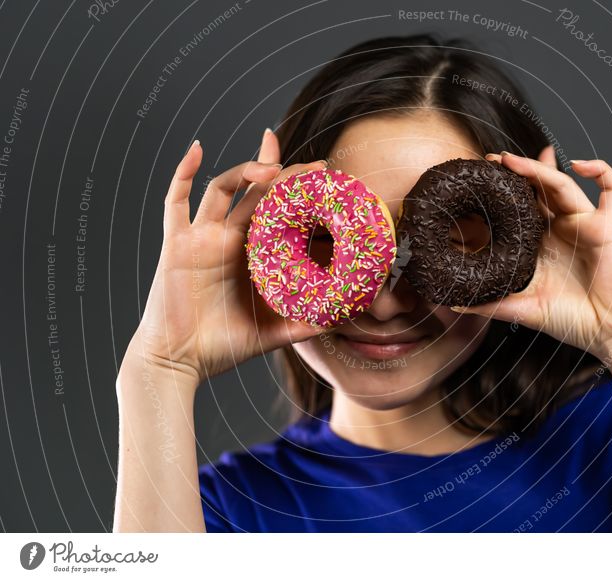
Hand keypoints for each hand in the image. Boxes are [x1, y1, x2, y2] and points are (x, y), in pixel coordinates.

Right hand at [128, 129, 325, 383]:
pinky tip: (197, 148)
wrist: (179, 361)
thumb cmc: (222, 347)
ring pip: (223, 189)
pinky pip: (175, 203)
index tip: (327, 178)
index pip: (277, 211)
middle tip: (317, 165)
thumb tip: (341, 321)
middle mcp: (227, 238)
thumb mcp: (272, 334)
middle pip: (256, 192)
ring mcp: (202, 238)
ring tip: (274, 165)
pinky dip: (183, 173)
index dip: (299, 193)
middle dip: (284, 173)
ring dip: (246, 170)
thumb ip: (304, 326)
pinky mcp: (178, 245)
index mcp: (250, 253)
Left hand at [453, 152, 611, 360]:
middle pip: (538, 189)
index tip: (479, 179)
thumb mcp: (523, 309)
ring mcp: (585, 225)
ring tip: (511, 160)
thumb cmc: (574, 321)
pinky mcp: (608, 228)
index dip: (503, 192)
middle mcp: (562, 229)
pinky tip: (578, 164)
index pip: (520, 208)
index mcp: (542, 244)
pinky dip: (601, 170)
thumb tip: (452, 302)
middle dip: (516, 171)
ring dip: (539, 168)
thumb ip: (490, 304)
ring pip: (562, 185)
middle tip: (491, 160)